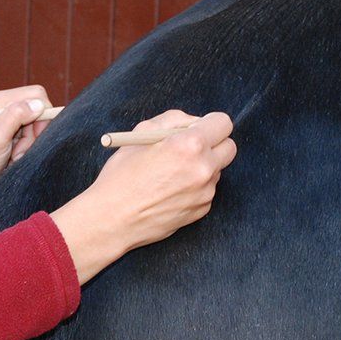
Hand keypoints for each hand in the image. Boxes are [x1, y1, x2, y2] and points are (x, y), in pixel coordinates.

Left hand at [0, 85, 54, 202]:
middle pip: (37, 111)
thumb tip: (39, 104)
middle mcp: (2, 106)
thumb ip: (16, 116)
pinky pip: (30, 137)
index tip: (33, 136)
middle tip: (17, 150)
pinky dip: (26, 149)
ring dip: (29, 144)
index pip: (36, 95)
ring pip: (36, 126)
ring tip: (12, 156)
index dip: (41, 115)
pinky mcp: (10, 133)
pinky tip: (12, 158)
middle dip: (33, 133)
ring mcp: (6, 120)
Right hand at [51, 110, 236, 282]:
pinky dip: (193, 188)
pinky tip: (167, 191)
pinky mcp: (201, 210)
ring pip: (216, 171)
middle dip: (213, 144)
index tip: (200, 127)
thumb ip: (172, 120)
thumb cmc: (120, 175)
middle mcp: (204, 168)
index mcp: (190, 145)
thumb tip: (193, 122)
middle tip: (190, 148)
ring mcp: (205, 192)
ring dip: (201, 167)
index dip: (210, 123)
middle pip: (229, 147)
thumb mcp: (140, 135)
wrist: (111, 219)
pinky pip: (206, 191)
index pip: (223, 123)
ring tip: (168, 174)